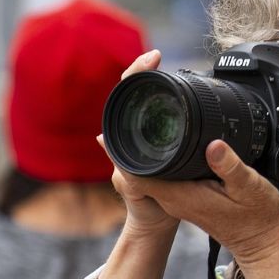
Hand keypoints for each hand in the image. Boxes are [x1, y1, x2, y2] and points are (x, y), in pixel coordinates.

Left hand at [98, 50, 180, 238]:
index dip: (134, 74)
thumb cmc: (147, 209)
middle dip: (142, 70)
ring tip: (165, 65)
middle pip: (131, 94)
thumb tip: (101, 139)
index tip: (152, 58)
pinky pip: (157, 114)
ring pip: (143, 102)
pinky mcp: (155, 142)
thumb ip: (124, 171)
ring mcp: (141, 137)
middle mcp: (128, 134)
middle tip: (157, 55)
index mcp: (122, 139)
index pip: (122, 97)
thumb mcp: (136, 190)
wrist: (157, 224)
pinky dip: (163, 99)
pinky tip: (176, 92)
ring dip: (152, 81)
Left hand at [135, 140, 278, 266]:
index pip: (138, 175)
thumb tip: (213, 145)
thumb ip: (229, 165)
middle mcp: (174, 199)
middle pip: (140, 170)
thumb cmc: (256, 216)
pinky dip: (169, 161)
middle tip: (151, 119)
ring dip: (154, 152)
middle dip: (141, 145)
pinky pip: (166, 176)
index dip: (132, 151)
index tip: (138, 129)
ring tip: (163, 129)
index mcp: (182, 195)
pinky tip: (181, 148)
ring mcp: (178, 200)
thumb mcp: (249, 186)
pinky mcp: (186, 198)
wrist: (260, 241)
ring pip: (152, 172)